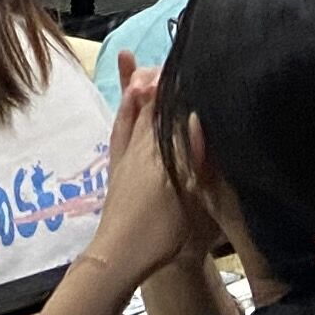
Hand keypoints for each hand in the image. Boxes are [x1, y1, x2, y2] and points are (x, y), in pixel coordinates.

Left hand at [83, 70, 199, 284]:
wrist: (120, 257)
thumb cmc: (159, 233)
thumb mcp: (188, 197)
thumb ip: (194, 158)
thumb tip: (197, 118)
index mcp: (160, 152)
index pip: (169, 108)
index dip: (178, 84)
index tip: (190, 61)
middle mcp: (140, 146)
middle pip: (149, 104)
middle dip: (159, 79)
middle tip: (173, 57)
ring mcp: (126, 154)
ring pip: (133, 111)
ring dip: (138, 86)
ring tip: (141, 62)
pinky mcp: (117, 165)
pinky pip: (120, 127)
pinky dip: (124, 108)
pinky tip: (128, 96)